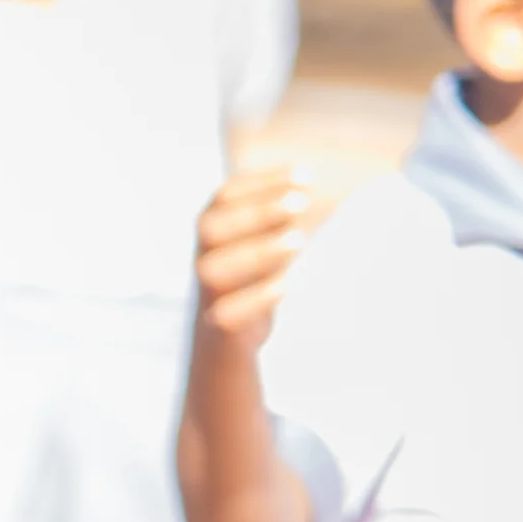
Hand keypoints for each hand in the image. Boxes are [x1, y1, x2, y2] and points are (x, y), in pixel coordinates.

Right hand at [194, 155, 325, 345]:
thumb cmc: (258, 281)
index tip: (306, 176)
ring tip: (297, 241)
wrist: (226, 345)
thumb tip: (318, 187)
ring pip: (213, 270)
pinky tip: (285, 285)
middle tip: (301, 203)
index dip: (262, 183)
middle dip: (256, 213)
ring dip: (256, 251)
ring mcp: (208, 295)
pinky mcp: (219, 330)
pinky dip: (256, 298)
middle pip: (211, 228)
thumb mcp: (271, 241)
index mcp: (213, 233)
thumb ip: (284, 215)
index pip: (225, 197)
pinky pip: (225, 316)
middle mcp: (204, 260)